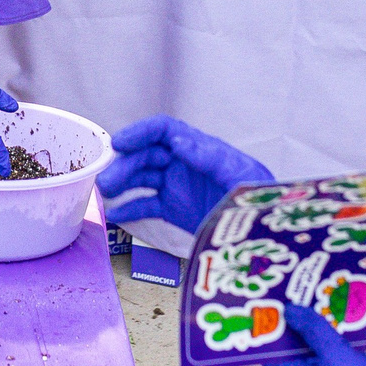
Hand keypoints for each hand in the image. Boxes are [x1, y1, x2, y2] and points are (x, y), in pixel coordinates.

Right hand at [97, 115, 272, 238]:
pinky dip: (128, 209)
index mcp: (199, 148)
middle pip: (146, 155)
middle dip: (125, 165)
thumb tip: (179, 142)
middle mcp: (183, 164)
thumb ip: (210, 158)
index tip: (119, 143)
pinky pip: (145, 205)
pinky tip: (114, 215)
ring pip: (141, 179)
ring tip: (104, 194)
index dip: (140, 132)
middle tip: (107, 180)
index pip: (163, 130)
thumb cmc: (256, 199)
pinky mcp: (173, 209)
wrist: (261, 235)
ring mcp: (176, 186)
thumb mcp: (239, 175)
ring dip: (121, 184)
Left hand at [262, 304, 365, 365]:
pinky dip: (343, 335)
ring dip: (322, 326)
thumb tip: (290, 311)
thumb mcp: (340, 361)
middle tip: (297, 291)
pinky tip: (349, 314)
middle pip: (299, 352)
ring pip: (323, 351)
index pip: (275, 358)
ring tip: (322, 295)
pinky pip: (345, 354)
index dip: (270, 334)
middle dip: (298, 324)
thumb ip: (315, 334)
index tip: (269, 305)